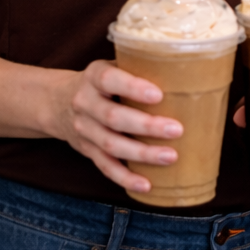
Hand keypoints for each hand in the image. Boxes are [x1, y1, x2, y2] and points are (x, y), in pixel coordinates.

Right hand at [47, 60, 180, 194]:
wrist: (55, 101)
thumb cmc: (103, 81)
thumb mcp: (114, 65)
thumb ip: (142, 67)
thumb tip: (194, 68)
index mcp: (94, 76)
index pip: (109, 80)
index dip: (132, 88)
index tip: (159, 95)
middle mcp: (84, 102)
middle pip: (112, 117)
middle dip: (145, 126)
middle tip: (177, 130)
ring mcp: (83, 129)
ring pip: (110, 145)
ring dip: (141, 154)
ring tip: (171, 157)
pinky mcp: (86, 150)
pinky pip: (104, 166)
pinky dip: (125, 177)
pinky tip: (146, 184)